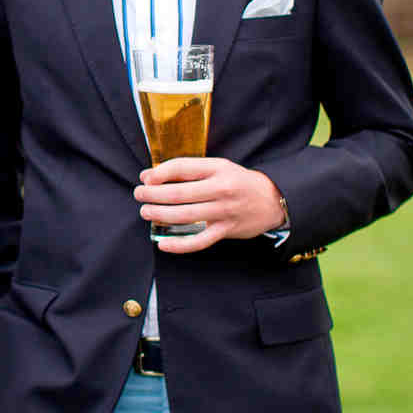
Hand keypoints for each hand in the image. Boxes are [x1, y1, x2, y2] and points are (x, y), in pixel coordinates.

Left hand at [133, 157, 286, 253]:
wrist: (272, 200)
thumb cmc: (239, 182)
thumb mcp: (218, 168)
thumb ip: (188, 171)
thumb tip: (152, 176)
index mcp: (218, 169)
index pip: (183, 167)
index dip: (160, 173)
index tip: (145, 178)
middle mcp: (221, 189)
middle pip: (179, 193)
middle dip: (153, 194)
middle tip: (139, 195)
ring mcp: (223, 212)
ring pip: (185, 215)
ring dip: (159, 214)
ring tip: (146, 212)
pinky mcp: (225, 231)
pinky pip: (199, 242)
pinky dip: (179, 245)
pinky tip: (162, 243)